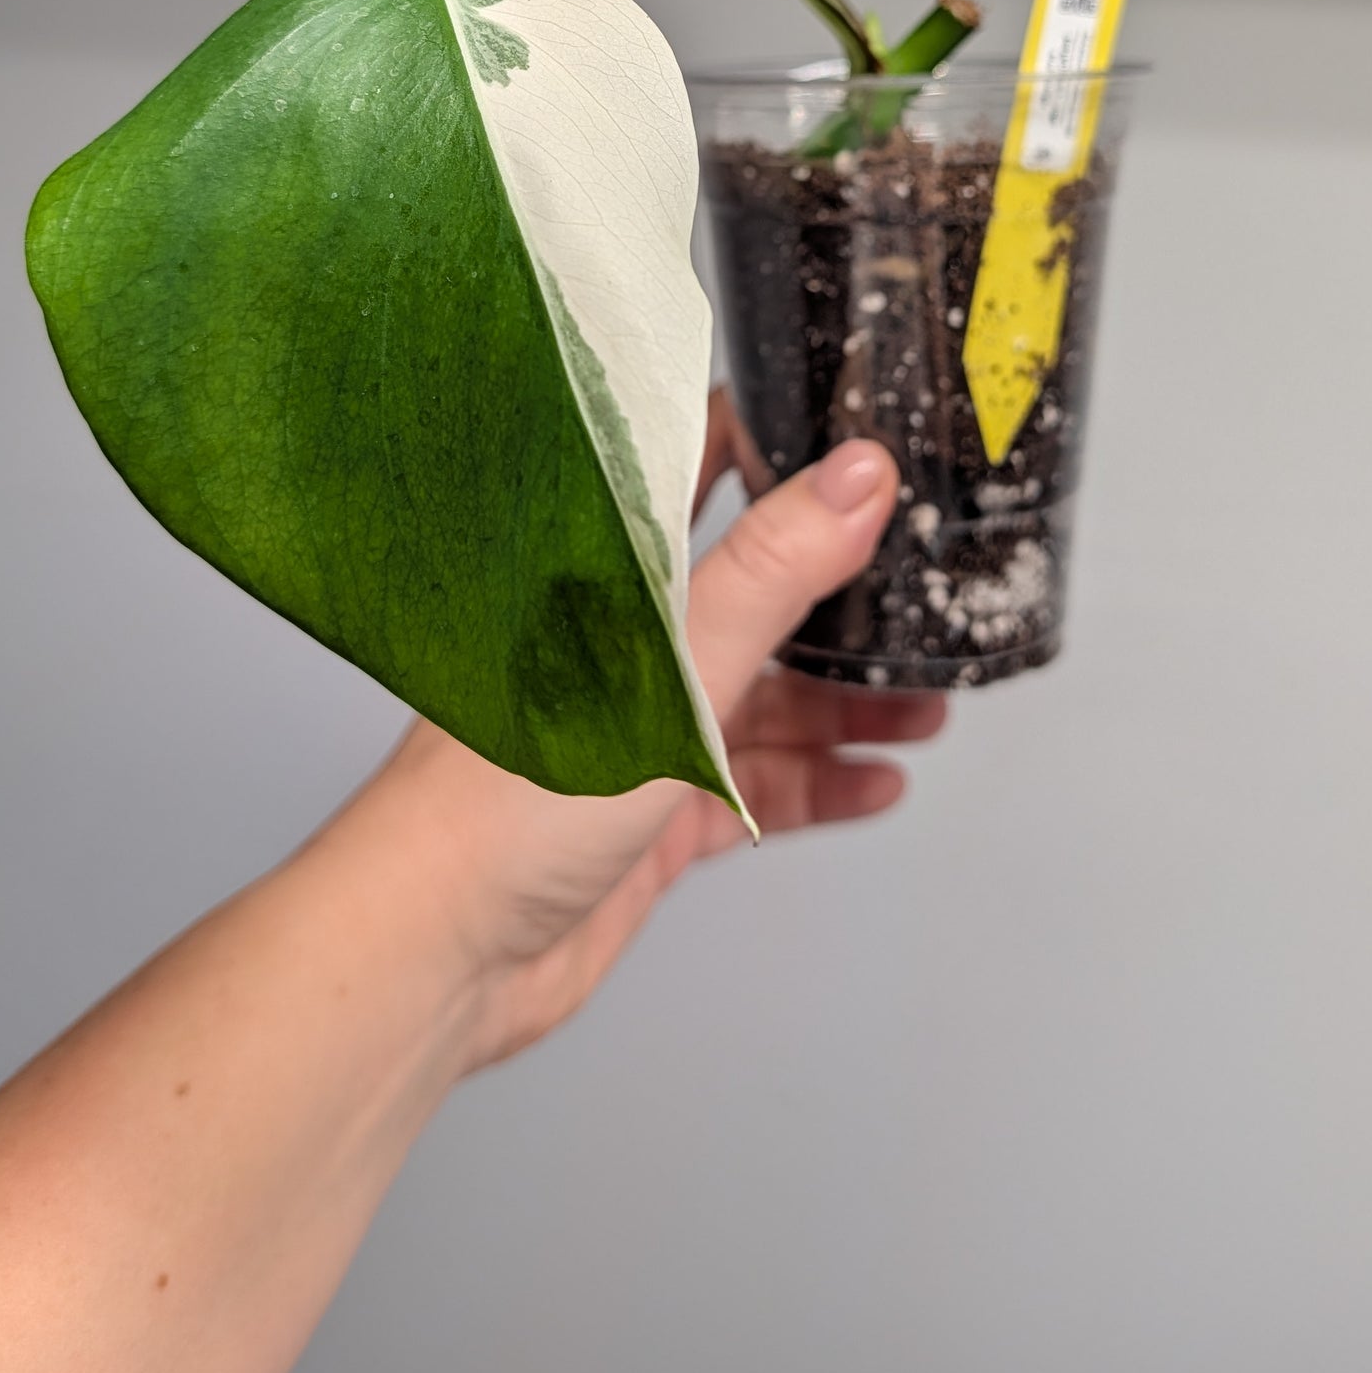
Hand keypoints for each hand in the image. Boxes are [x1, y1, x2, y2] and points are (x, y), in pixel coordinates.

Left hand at [352, 394, 942, 1068]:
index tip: (853, 424)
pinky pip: (756, 788)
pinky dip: (819, 784)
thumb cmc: (507, 796)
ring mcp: (641, 731)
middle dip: (840, 596)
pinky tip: (879, 783)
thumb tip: (857, 476)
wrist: (443, 948)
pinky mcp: (652, 814)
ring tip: (928, 703)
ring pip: (766, 699)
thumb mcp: (670, 668)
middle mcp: (626, 646)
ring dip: (846, 703)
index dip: (768, 439)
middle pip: (753, 597)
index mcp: (608, 578)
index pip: (692, 471)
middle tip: (926, 585)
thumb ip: (770, 572)